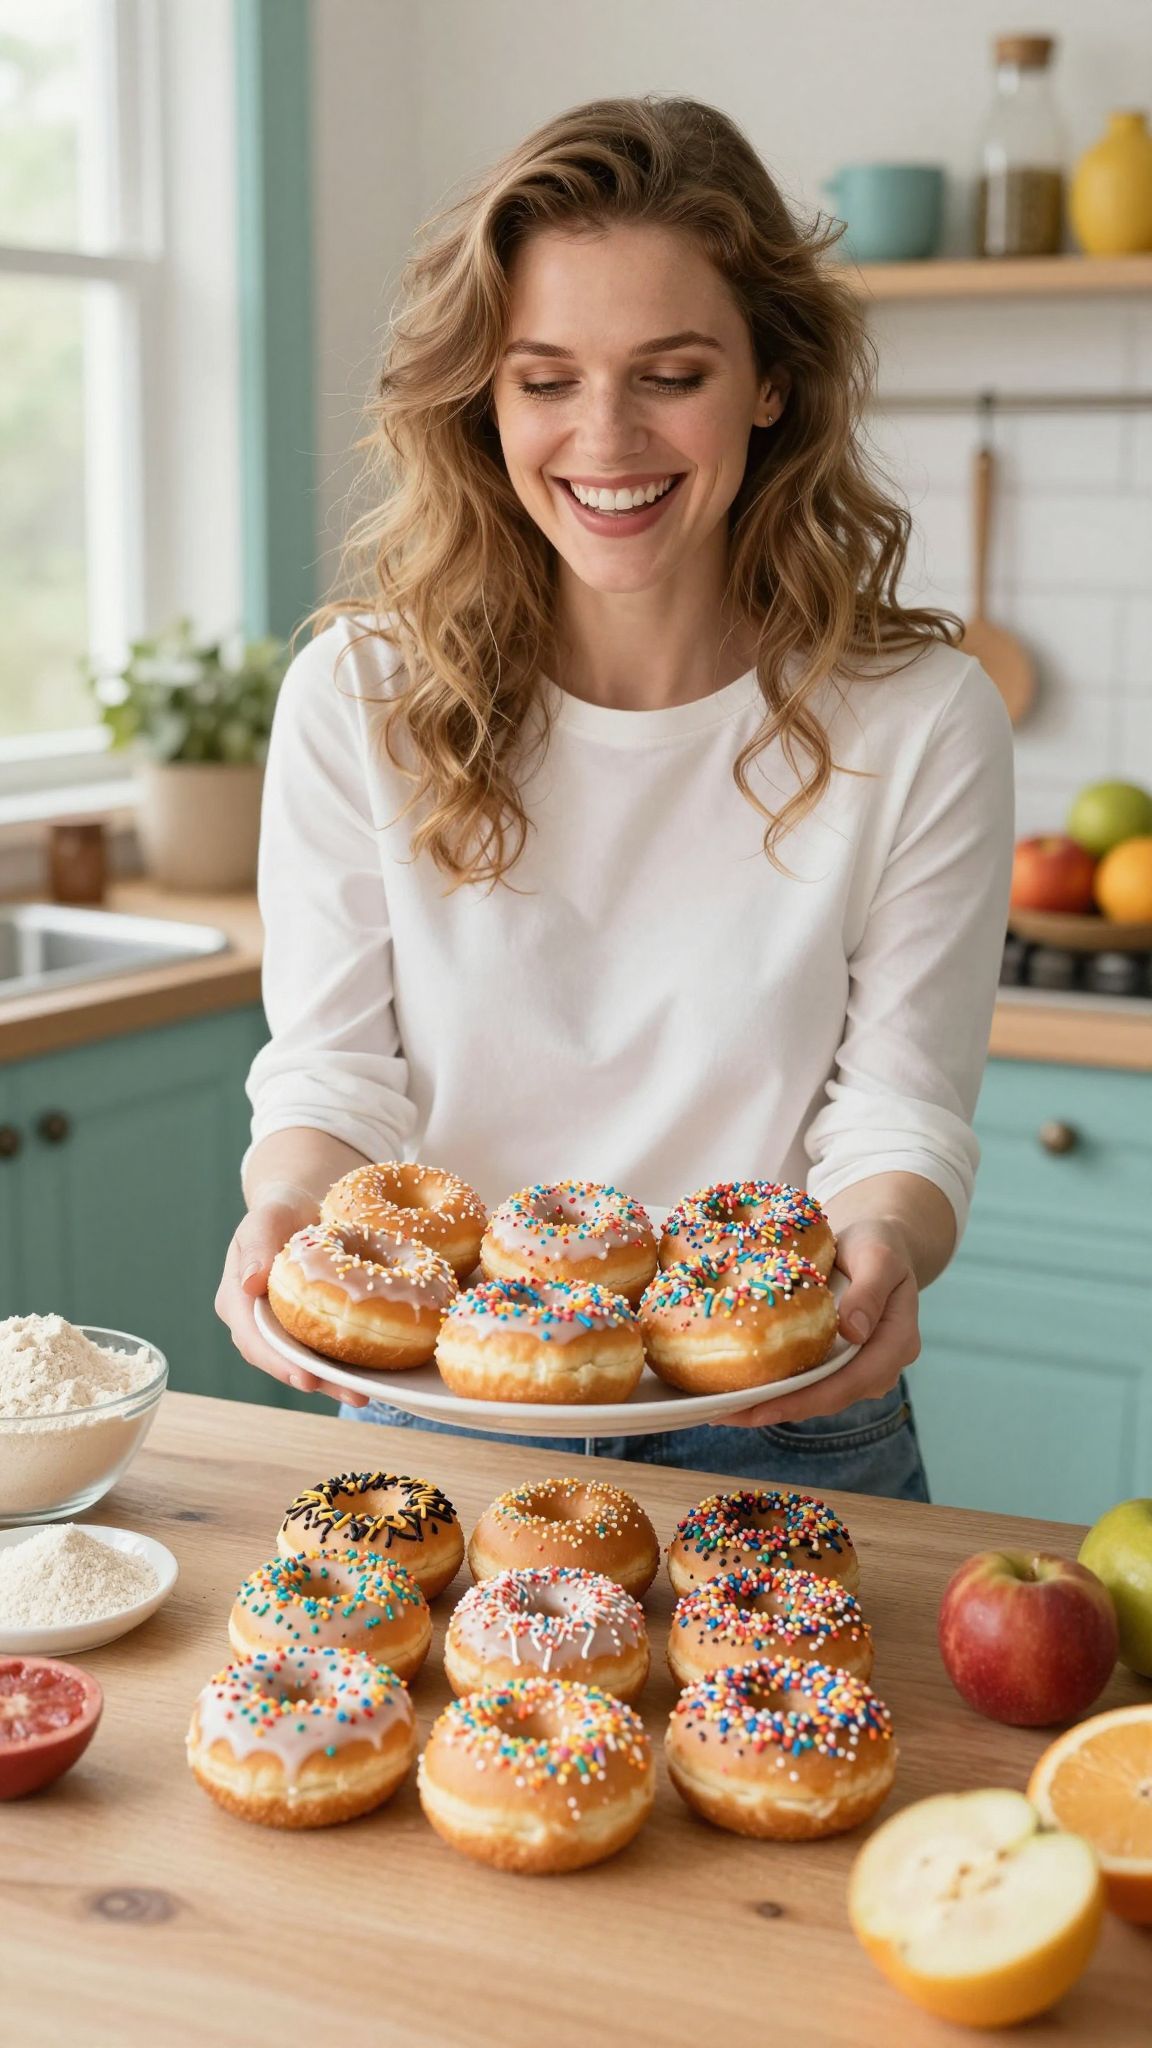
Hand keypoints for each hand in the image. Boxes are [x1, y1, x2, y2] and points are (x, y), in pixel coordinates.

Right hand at [214, 1184, 371, 1406]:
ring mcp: (282, 1329)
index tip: (306, 1378)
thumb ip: (257, 1246)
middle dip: (316, 1380)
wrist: (299, 1209)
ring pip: (305, 1363)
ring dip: (335, 1382)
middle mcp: (256, 1323)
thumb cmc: (278, 1210)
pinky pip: (323, 1350)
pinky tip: (374, 1373)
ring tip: (367, 1393)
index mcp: (236, 1301)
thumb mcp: (265, 1218)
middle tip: (352, 1394)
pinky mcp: (306, 1329)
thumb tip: (249, 1284)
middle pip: (281, 1361)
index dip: (278, 1362)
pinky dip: (346, 1363)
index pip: (253, 1339)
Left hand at [713, 1218, 920, 1428]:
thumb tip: (853, 1332)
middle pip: (825, 1399)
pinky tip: (734, 1390)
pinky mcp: (833, 1363)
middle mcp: (877, 1367)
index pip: (850, 1382)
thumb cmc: (878, 1244)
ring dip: (767, 1406)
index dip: (805, 1400)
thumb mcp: (879, 1257)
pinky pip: (803, 1382)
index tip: (762, 1408)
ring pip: (811, 1397)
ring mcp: (855, 1369)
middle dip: (775, 1410)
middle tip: (725, 1415)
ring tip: (720, 1410)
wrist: (875, 1245)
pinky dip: (772, 1388)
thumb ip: (870, 1291)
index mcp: (897, 1345)